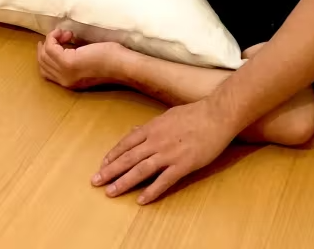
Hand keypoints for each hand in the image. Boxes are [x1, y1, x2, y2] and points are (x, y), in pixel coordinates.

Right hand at [37, 29, 125, 88]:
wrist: (122, 65)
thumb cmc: (112, 61)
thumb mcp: (88, 62)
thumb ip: (74, 59)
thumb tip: (65, 46)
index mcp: (68, 82)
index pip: (46, 70)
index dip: (46, 55)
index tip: (55, 42)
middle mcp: (63, 80)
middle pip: (42, 62)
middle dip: (47, 46)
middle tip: (57, 35)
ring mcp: (64, 71)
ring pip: (44, 54)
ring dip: (52, 40)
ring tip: (65, 34)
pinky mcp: (68, 61)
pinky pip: (50, 47)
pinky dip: (54, 37)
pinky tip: (65, 33)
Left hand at [91, 98, 237, 204]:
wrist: (217, 114)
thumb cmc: (195, 113)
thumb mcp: (168, 115)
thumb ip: (151, 126)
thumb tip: (135, 130)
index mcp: (153, 128)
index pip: (127, 143)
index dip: (113, 155)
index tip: (103, 165)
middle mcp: (156, 141)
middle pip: (128, 158)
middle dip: (110, 171)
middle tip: (96, 182)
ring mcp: (169, 153)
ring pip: (141, 170)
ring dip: (124, 182)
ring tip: (110, 193)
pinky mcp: (183, 164)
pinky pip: (164, 180)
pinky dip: (151, 191)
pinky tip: (141, 200)